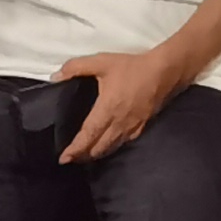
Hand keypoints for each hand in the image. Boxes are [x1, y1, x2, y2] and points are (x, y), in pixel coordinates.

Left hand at [52, 44, 178, 163]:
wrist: (164, 72)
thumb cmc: (132, 68)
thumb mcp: (101, 62)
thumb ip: (75, 67)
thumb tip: (55, 77)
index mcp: (107, 110)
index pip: (88, 135)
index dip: (75, 149)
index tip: (63, 159)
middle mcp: (119, 123)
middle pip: (99, 148)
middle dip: (83, 155)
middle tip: (71, 159)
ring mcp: (132, 127)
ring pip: (111, 147)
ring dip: (97, 154)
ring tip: (85, 155)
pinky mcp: (142, 126)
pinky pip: (123, 142)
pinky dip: (111, 147)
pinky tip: (108, 145)